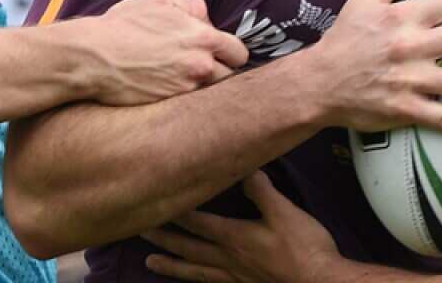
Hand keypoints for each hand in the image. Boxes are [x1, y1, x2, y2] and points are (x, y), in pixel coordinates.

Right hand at [79, 0, 248, 105]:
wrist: (94, 57)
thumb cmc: (124, 24)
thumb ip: (192, 6)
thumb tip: (206, 18)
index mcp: (203, 38)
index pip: (239, 53)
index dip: (232, 53)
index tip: (222, 53)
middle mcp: (200, 66)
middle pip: (231, 77)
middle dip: (221, 71)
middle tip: (202, 66)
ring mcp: (185, 89)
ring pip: (210, 93)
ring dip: (203, 86)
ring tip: (183, 78)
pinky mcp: (169, 106)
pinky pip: (188, 105)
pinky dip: (183, 98)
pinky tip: (168, 88)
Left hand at [141, 171, 341, 282]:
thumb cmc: (304, 247)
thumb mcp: (284, 212)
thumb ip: (261, 191)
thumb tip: (244, 169)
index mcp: (234, 238)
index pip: (196, 222)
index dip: (174, 212)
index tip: (152, 201)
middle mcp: (228, 259)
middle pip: (188, 248)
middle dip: (163, 238)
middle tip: (137, 231)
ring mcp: (235, 277)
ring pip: (195, 270)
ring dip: (171, 265)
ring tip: (150, 263)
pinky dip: (198, 281)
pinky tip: (194, 281)